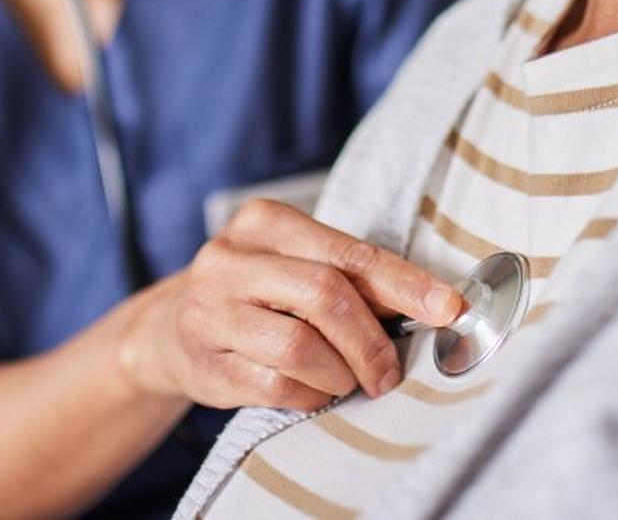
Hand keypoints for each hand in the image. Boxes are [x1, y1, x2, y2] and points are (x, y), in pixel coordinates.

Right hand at [116, 199, 463, 410]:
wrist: (169, 330)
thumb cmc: (257, 293)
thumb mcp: (296, 265)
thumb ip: (351, 276)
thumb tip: (435, 305)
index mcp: (263, 221)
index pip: (349, 253)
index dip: (404, 284)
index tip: (448, 308)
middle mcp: (229, 259)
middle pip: (325, 295)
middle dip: (371, 341)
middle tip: (390, 371)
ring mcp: (211, 312)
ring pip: (299, 347)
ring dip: (340, 373)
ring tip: (348, 380)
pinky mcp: (206, 363)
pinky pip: (276, 387)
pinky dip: (310, 395)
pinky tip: (314, 391)